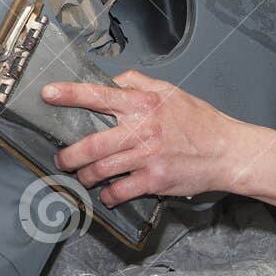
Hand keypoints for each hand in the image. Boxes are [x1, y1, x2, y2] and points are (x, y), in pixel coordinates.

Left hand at [41, 71, 248, 206]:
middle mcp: (142, 129)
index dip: (70, 94)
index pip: (100, 95)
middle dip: (69, 155)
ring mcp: (147, 156)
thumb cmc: (200, 123)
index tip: (48, 94)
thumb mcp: (172, 92)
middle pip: (92, 143)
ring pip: (101, 169)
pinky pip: (120, 191)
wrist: (227, 151)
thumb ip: (140, 83)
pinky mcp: (155, 180)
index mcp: (144, 104)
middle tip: (61, 159)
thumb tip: (115, 80)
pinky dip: (108, 195)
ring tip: (83, 177)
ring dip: (86, 176)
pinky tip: (107, 194)